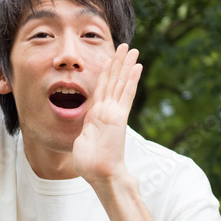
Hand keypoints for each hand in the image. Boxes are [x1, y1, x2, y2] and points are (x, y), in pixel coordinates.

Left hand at [72, 44, 141, 187]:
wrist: (100, 174)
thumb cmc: (90, 164)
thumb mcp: (83, 141)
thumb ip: (86, 131)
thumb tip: (86, 130)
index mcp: (97, 115)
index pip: (102, 89)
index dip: (106, 73)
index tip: (109, 59)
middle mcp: (108, 111)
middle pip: (114, 81)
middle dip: (119, 62)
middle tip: (125, 46)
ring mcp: (114, 113)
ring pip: (120, 83)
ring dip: (126, 65)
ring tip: (132, 49)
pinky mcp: (119, 117)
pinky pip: (126, 94)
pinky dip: (131, 79)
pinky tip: (137, 66)